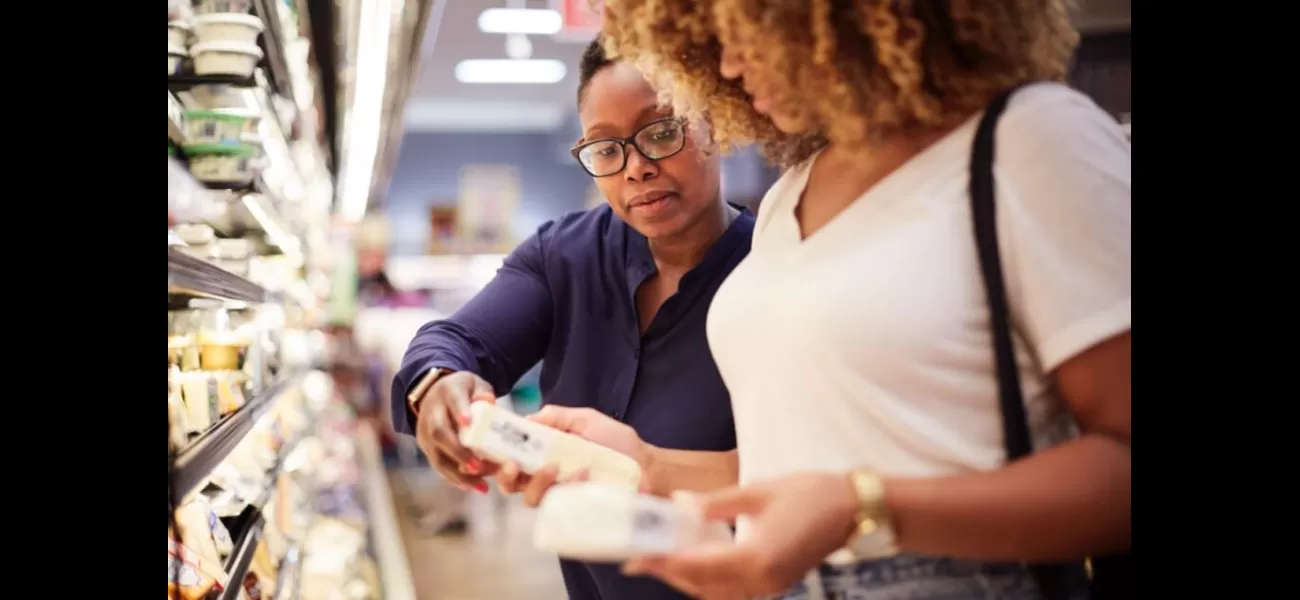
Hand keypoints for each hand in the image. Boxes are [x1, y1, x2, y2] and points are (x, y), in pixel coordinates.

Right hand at [413, 371, 498, 491]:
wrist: (435, 392)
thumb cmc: (463, 390)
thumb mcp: (475, 384)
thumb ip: (483, 392)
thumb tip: (489, 403)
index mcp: (447, 392)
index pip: (453, 401)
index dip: (459, 411)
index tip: (468, 422)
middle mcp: (432, 412)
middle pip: (439, 433)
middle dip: (458, 452)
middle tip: (478, 467)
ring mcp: (425, 431)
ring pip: (436, 455)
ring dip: (458, 473)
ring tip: (480, 485)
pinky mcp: (425, 446)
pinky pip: (438, 464)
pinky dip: (454, 478)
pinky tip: (471, 486)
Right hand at [495, 406, 651, 503]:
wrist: (647, 466)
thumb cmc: (618, 442)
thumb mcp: (586, 419)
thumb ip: (556, 416)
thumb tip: (526, 419)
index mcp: (545, 455)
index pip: (510, 459)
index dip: (495, 457)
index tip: (490, 448)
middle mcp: (548, 478)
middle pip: (511, 485)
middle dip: (505, 476)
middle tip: (513, 464)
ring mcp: (562, 497)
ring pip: (531, 499)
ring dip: (536, 482)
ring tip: (554, 467)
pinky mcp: (578, 511)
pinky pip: (562, 506)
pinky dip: (570, 486)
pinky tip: (585, 472)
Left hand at [623, 472, 859, 599]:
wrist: (855, 510)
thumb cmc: (811, 494)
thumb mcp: (759, 491)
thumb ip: (717, 504)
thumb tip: (682, 505)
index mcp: (755, 556)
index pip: (697, 565)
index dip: (663, 562)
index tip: (636, 557)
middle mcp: (761, 580)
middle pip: (703, 585)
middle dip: (669, 573)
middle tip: (638, 560)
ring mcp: (770, 585)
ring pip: (717, 592)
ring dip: (688, 579)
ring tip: (662, 560)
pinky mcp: (776, 583)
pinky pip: (733, 590)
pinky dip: (709, 581)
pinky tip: (696, 562)